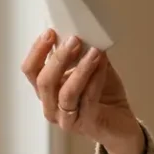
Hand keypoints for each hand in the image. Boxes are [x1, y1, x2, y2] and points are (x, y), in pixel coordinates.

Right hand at [21, 29, 145, 153]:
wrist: (122, 124)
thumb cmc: (103, 96)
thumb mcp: (91, 68)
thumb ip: (83, 52)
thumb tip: (83, 29)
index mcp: (47, 90)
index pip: (31, 70)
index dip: (37, 51)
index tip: (50, 32)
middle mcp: (51, 106)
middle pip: (44, 82)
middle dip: (58, 58)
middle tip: (74, 39)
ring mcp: (67, 119)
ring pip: (65, 93)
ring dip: (79, 69)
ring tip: (94, 51)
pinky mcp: (86, 125)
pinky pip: (87, 100)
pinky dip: (95, 80)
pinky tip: (102, 65)